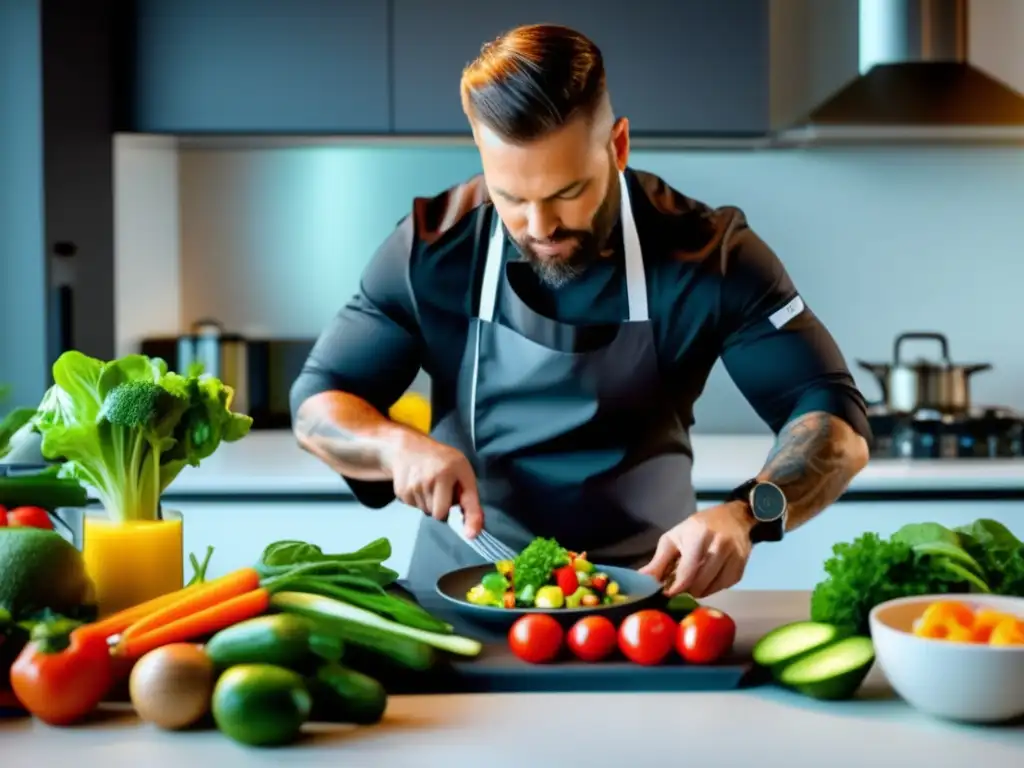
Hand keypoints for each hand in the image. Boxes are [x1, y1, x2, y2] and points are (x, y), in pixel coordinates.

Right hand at [384, 430, 483, 537]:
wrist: (409, 448)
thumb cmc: (442, 461)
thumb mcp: (462, 472)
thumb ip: (470, 500)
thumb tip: (472, 532)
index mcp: (448, 472)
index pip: (461, 501)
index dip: (468, 519)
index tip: (471, 535)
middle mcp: (430, 479)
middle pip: (439, 514)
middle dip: (442, 508)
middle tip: (442, 491)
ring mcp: (413, 486)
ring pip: (426, 512)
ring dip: (429, 504)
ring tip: (429, 485)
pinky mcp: (401, 492)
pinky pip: (414, 508)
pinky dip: (418, 501)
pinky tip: (418, 485)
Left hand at [638, 502, 754, 597]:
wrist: (733, 517)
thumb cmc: (698, 527)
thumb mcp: (674, 538)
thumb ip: (659, 562)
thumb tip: (643, 582)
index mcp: (700, 535)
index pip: (688, 572)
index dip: (676, 588)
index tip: (667, 593)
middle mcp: (720, 545)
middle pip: (700, 582)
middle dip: (686, 589)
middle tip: (678, 586)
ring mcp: (735, 556)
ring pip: (713, 587)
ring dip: (699, 590)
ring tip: (691, 582)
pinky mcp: (742, 566)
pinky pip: (724, 586)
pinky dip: (713, 587)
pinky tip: (707, 579)